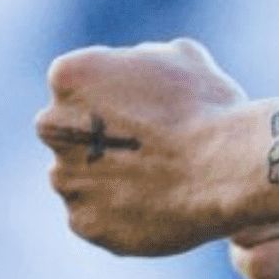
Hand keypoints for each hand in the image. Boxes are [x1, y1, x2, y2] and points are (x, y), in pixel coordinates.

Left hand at [36, 37, 246, 255]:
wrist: (225, 168)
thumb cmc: (207, 105)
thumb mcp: (181, 56)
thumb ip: (141, 63)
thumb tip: (136, 74)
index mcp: (70, 75)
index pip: (80, 80)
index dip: (117, 90)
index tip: (150, 101)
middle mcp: (53, 126)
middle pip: (69, 129)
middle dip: (100, 133)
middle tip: (149, 139)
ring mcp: (66, 179)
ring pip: (81, 175)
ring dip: (109, 174)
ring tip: (161, 175)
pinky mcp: (84, 222)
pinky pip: (99, 214)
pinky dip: (121, 210)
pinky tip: (158, 201)